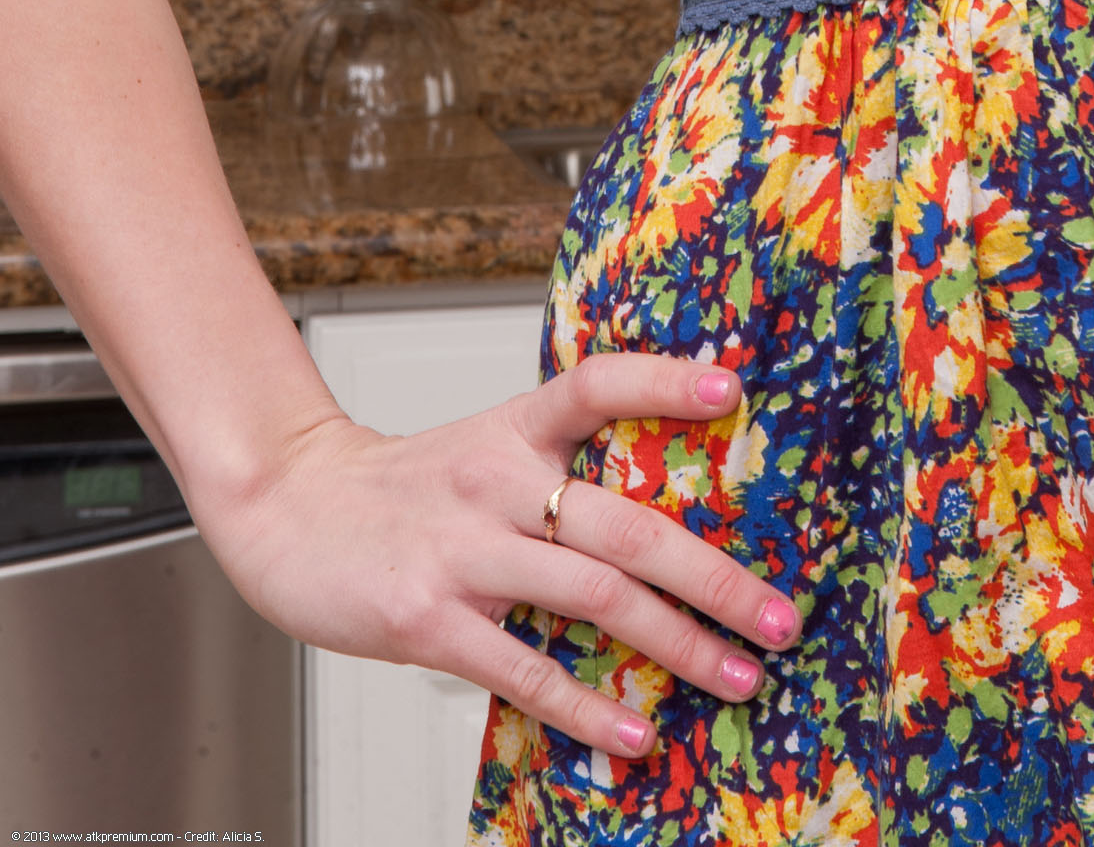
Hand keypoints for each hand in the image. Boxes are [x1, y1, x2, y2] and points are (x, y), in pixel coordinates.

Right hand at [209, 353, 796, 755]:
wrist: (290, 512)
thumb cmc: (407, 490)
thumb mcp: (484, 450)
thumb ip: (558, 468)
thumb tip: (666, 510)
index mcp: (514, 428)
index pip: (597, 383)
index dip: (664, 382)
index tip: (734, 388)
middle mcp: (496, 481)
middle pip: (627, 522)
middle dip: (716, 577)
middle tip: (781, 616)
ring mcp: (464, 551)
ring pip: (594, 595)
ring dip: (678, 643)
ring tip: (738, 676)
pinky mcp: (429, 618)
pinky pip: (524, 667)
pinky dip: (586, 705)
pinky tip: (633, 732)